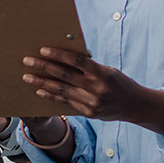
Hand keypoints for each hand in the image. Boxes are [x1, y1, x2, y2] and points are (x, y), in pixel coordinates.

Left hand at [21, 47, 163, 134]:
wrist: (136, 106)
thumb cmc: (120, 83)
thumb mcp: (108, 71)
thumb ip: (89, 66)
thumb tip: (66, 57)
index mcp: (103, 73)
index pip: (77, 61)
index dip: (59, 55)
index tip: (43, 49)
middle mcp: (97, 88)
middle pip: (64, 76)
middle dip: (44, 67)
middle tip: (27, 60)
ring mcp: (91, 102)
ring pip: (61, 91)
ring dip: (42, 83)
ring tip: (27, 77)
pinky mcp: (88, 113)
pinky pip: (66, 103)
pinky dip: (51, 96)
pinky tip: (39, 91)